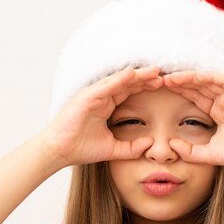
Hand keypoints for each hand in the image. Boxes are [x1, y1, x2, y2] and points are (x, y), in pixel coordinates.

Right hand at [41, 65, 162, 166]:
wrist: (59, 152)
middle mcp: (101, 98)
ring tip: (153, 71)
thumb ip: (131, 148)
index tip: (163, 86)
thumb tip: (150, 144)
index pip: (129, 92)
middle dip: (145, 79)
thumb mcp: (113, 149)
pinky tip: (132, 74)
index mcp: (107, 107)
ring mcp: (93, 96)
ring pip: (118, 81)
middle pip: (127, 84)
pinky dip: (118, 79)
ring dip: (136, 76)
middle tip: (164, 75)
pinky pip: (105, 86)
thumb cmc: (81, 149)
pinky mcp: (85, 98)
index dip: (145, 88)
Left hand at [162, 70, 223, 170]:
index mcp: (217, 112)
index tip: (161, 91)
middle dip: (180, 82)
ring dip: (190, 78)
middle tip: (160, 80)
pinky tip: (193, 76)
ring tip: (172, 78)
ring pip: (207, 81)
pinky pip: (222, 80)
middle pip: (198, 86)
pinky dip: (208, 77)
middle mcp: (223, 102)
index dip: (179, 92)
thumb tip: (170, 145)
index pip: (195, 97)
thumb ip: (189, 151)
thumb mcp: (207, 153)